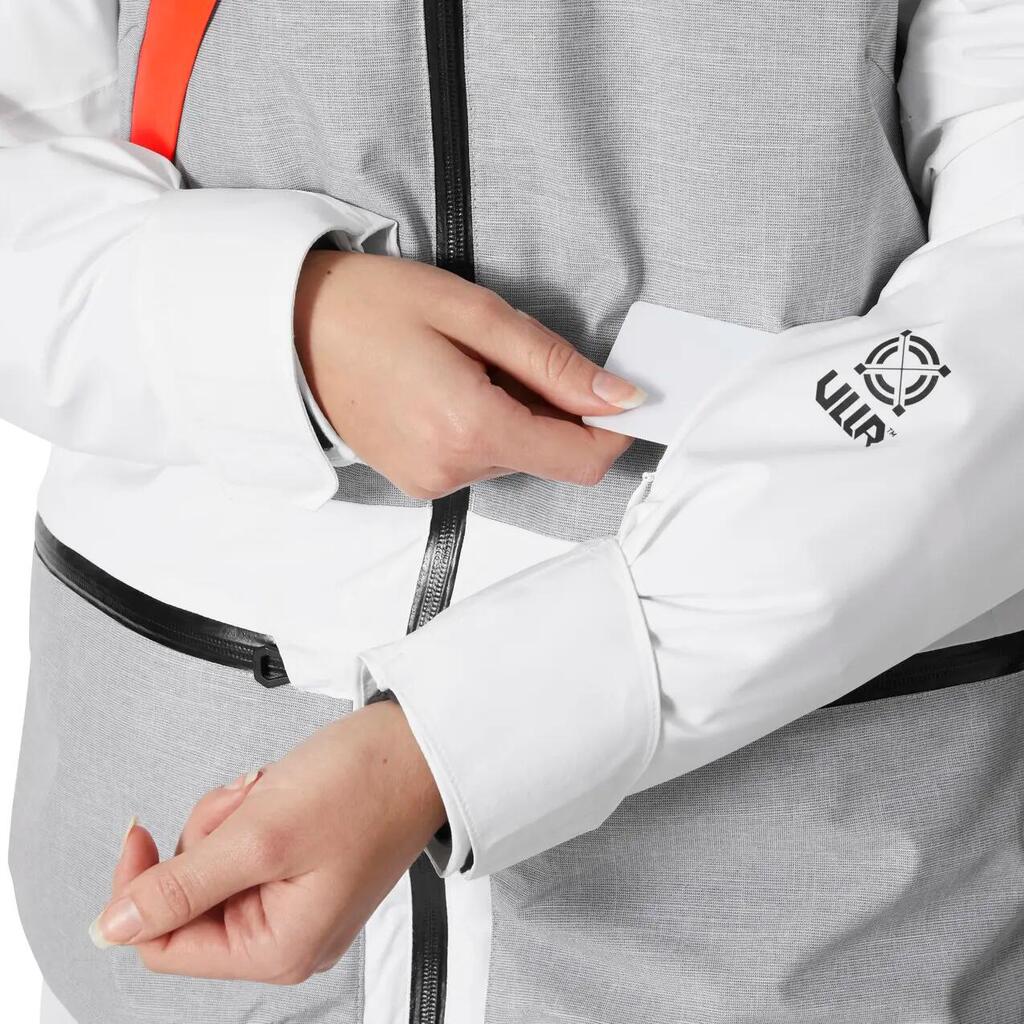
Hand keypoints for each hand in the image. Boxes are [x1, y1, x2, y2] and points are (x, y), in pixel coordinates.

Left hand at [88, 701, 444, 982]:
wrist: (419, 745)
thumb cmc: (365, 787)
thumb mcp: (260, 835)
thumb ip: (180, 886)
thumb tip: (111, 927)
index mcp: (279, 948)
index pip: (164, 943)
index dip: (142, 886)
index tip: (141, 831)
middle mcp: (288, 935)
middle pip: (190, 897)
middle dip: (207, 836)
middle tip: (248, 802)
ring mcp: (296, 900)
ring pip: (214, 864)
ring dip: (230, 818)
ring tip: (271, 793)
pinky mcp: (301, 865)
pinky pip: (244, 846)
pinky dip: (251, 812)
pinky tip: (280, 793)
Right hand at [294, 250, 645, 498]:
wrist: (287, 326)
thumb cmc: (371, 305)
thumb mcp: (474, 314)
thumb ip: (553, 363)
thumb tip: (620, 396)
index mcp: (471, 429)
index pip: (581, 459)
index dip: (614, 428)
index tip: (620, 390)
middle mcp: (451, 471)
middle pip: (548, 455)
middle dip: (556, 409)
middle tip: (510, 351)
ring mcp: (430, 482)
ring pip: (514, 457)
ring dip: (517, 414)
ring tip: (468, 363)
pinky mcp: (416, 480)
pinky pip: (479, 460)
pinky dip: (487, 426)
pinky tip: (452, 385)